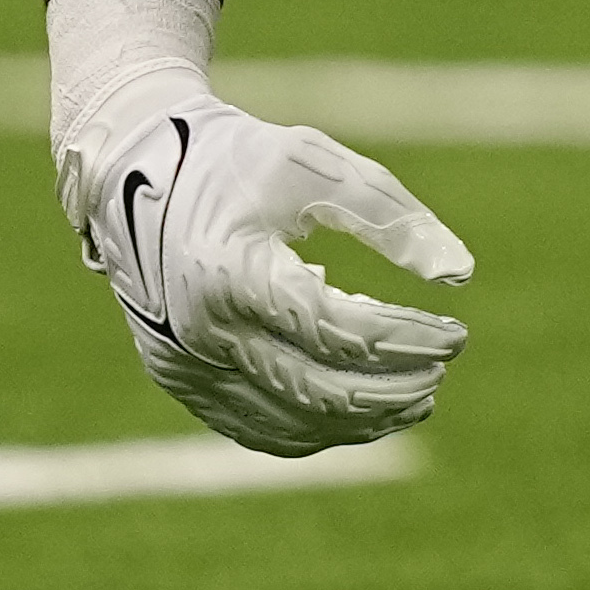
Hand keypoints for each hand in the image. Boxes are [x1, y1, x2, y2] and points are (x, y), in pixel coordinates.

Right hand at [60, 92, 473, 455]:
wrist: (128, 169)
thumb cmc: (234, 158)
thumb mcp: (314, 165)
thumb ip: (390, 216)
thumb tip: (460, 275)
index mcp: (233, 271)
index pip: (341, 330)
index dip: (407, 341)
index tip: (456, 336)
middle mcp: (202, 329)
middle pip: (318, 388)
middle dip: (393, 389)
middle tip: (441, 371)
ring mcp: (184, 361)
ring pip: (289, 423)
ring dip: (361, 421)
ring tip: (416, 399)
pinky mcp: (177, 376)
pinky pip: (254, 427)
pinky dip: (315, 430)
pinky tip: (360, 413)